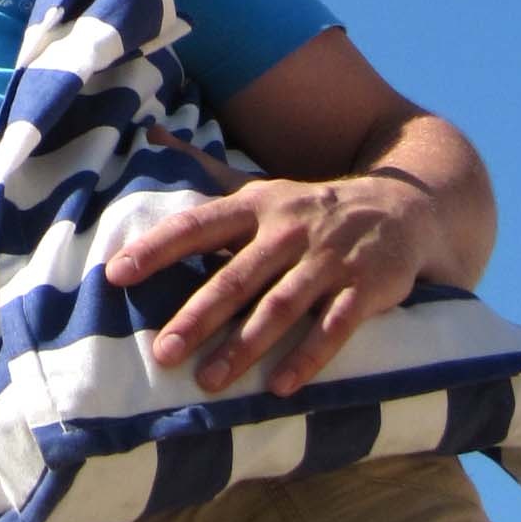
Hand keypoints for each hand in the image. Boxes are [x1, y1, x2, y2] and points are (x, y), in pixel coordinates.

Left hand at [103, 130, 435, 395]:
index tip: (116, 274)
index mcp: (257, 206)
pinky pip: (335, 326)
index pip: (198, 226)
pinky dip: (308, 357)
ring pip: (282, 305)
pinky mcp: (366, 287)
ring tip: (209, 381)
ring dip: (246, 346)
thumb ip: (205, 170)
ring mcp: (329, 259)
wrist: (404, 207)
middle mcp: (290, 229)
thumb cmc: (310, 209)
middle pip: (237, 276)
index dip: (157, 248)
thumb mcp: (260, 187)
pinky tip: (281, 387)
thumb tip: (152, 134)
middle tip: (162, 353)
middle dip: (198, 316)